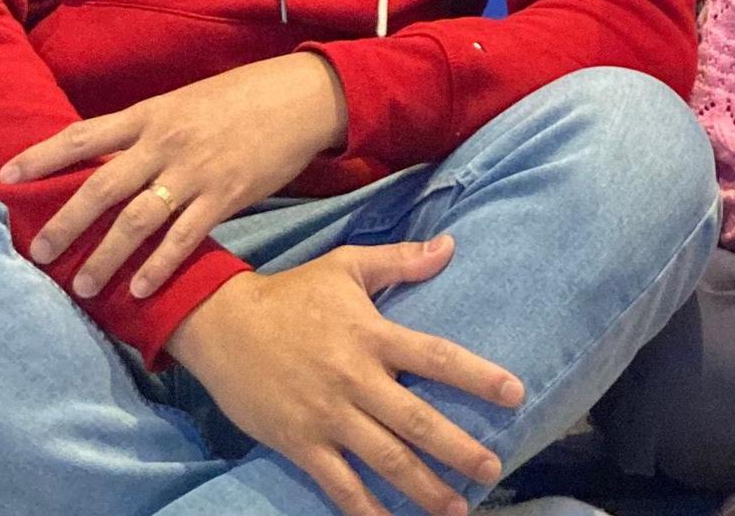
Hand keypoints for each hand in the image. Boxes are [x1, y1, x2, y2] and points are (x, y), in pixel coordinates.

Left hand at [1, 52, 347, 297]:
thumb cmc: (240, 99)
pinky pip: (185, 237)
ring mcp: (194, 171)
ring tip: (82, 286)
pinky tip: (140, 290)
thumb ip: (146, 131)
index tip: (6, 176)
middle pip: (101, 186)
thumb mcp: (183, 103)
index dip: (42, 156)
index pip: (83, 135)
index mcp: (149, 114)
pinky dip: (160, 266)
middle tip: (37, 253)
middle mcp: (164, 142)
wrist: (300, 96)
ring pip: (137, 220)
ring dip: (106, 257)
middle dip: (65, 222)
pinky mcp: (226, 194)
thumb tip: (107, 159)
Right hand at [166, 238, 522, 515]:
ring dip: (424, 488)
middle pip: (417, 421)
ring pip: (385, 459)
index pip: (436, 356)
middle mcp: (355, 379)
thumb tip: (450, 246)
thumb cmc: (290, 294)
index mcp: (371, 335)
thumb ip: (400, 261)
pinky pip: (340, 484)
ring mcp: (327, 415)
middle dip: (459, 449)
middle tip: (493, 469)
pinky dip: (367, 509)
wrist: (219, 324)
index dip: (477, 376)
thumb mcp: (345, 267)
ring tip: (458, 509)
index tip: (515, 394)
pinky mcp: (301, 443)